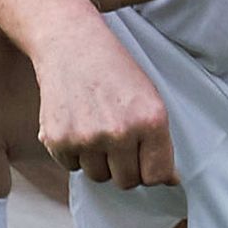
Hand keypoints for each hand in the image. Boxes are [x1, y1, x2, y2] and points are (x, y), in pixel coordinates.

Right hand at [29, 31, 174, 187]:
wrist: (72, 46)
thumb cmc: (116, 72)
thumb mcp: (150, 99)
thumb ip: (160, 141)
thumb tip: (170, 181)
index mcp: (150, 121)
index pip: (157, 175)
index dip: (152, 173)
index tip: (146, 163)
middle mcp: (119, 133)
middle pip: (126, 182)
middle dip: (125, 168)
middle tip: (120, 144)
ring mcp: (86, 138)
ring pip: (98, 176)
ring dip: (99, 162)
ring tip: (98, 129)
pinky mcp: (57, 140)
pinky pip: (71, 167)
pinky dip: (75, 154)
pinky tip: (78, 125)